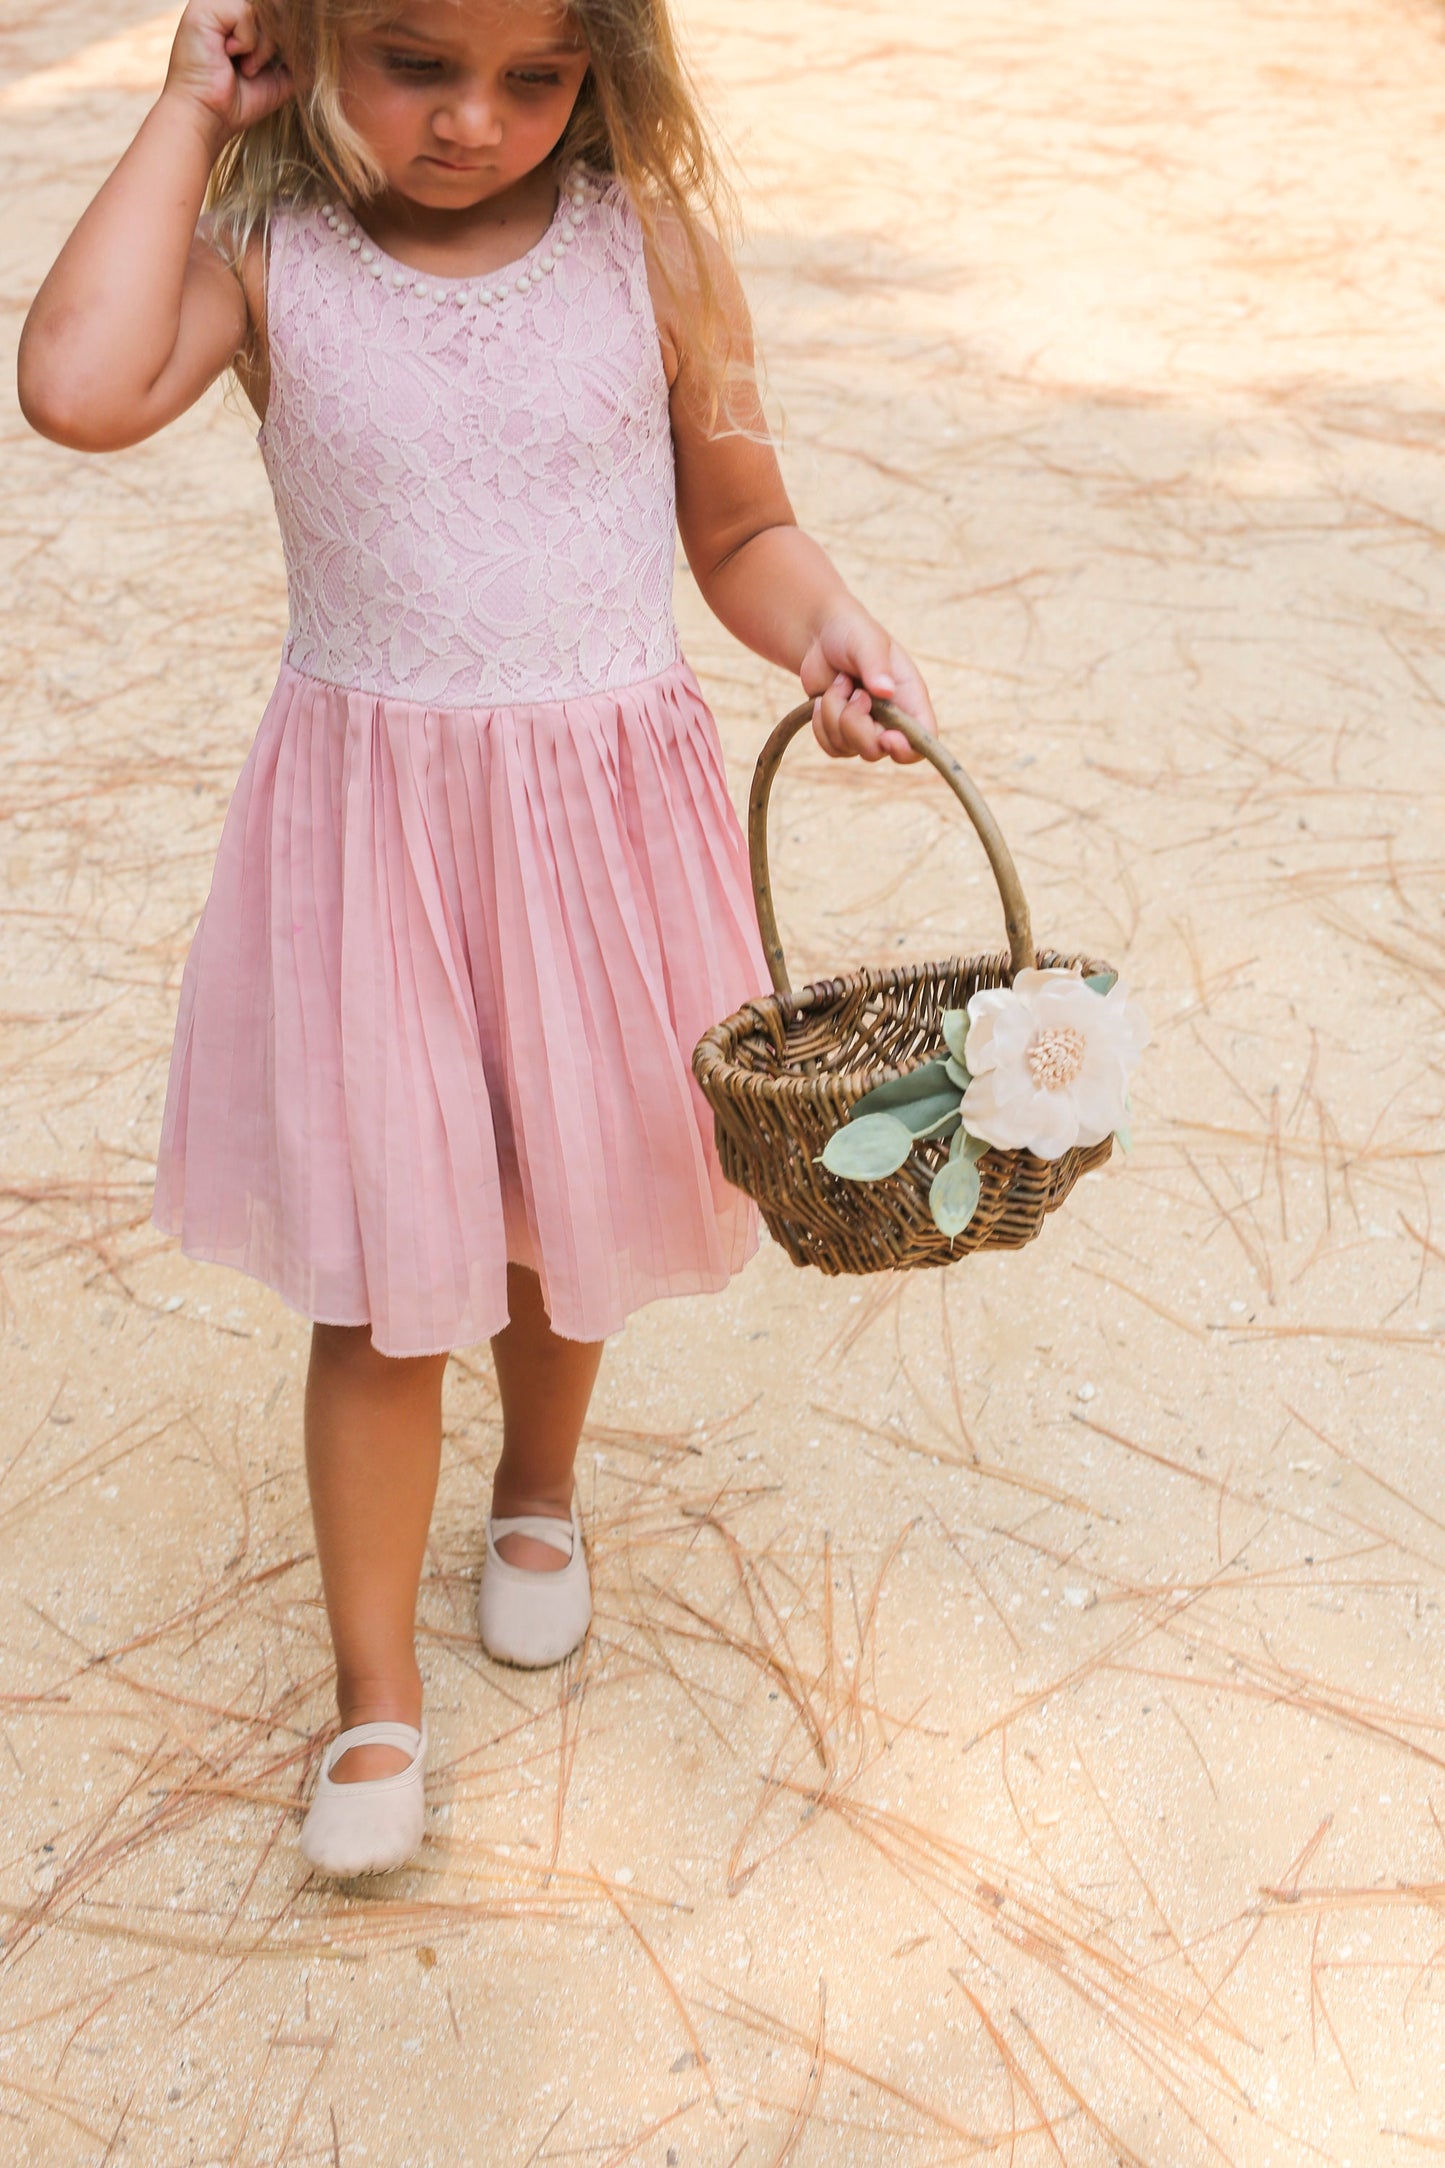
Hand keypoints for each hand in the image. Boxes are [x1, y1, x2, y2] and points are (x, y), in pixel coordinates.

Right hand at [162, 0, 292, 140]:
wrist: (208, 118)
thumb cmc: (238, 101)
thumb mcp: (280, 76)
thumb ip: (299, 55)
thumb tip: (325, 42)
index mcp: (240, 15)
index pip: (280, 12)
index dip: (288, 36)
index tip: (280, 64)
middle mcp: (228, 4)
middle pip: (276, 8)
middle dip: (279, 43)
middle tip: (257, 69)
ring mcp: (215, 2)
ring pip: (265, 9)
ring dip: (264, 46)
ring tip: (246, 67)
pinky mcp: (206, 7)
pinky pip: (248, 14)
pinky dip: (248, 42)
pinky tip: (229, 56)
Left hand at [800, 604, 937, 762]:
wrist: (823, 636)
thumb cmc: (854, 634)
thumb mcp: (867, 642)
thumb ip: (876, 665)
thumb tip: (885, 691)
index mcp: (910, 699)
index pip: (923, 739)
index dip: (907, 749)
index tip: (886, 736)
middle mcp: (892, 720)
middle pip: (877, 750)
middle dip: (855, 724)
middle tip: (854, 692)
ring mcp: (866, 730)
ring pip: (849, 748)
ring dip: (833, 715)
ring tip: (839, 684)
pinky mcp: (842, 734)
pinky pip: (831, 748)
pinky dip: (821, 725)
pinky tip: (822, 700)